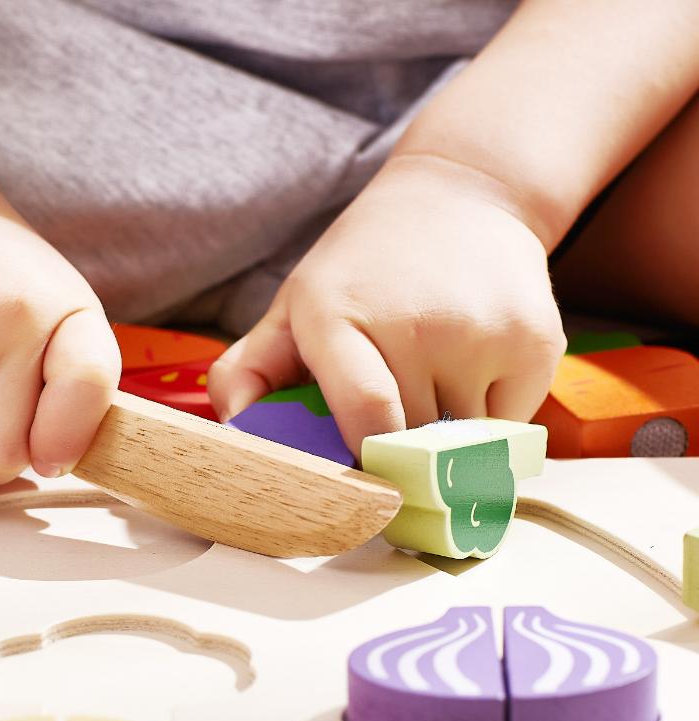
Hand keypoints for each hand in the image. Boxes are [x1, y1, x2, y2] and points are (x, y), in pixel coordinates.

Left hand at [207, 156, 565, 456]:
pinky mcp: (536, 345)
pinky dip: (488, 418)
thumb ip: (248, 371)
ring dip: (444, 436)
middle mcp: (416, 324)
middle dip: (398, 447)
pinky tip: (472, 368)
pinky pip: (507, 426)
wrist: (462, 195)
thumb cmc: (363, 268)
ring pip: (460, 443)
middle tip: (392, 415)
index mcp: (339, 316)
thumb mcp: (294, 305)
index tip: (359, 476)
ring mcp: (483, 334)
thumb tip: (233, 435)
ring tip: (432, 378)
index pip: (363, 418)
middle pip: (409, 441)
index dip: (363, 462)